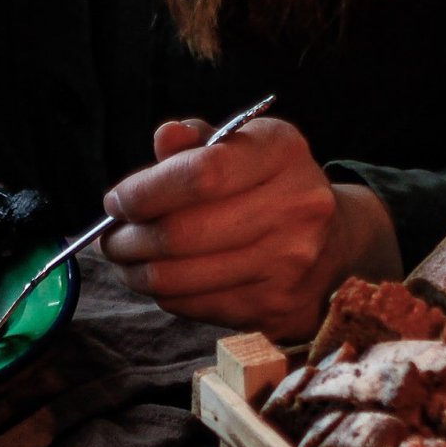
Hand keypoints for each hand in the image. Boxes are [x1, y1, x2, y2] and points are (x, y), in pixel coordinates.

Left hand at [99, 116, 401, 340]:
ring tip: (127, 262)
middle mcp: (296, 207)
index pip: (200, 175)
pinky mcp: (277, 307)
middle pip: (183, 234)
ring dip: (139, 273)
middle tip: (110, 241)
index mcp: (282, 152)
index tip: (115, 202)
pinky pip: (197, 306)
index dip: (144, 193)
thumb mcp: (242, 148)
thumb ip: (199, 143)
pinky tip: (162, 281)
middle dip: (129, 240)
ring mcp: (290, 263)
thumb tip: (164, 139)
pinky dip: (167, 295)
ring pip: (181, 278)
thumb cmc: (269, 187)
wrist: (335, 242)